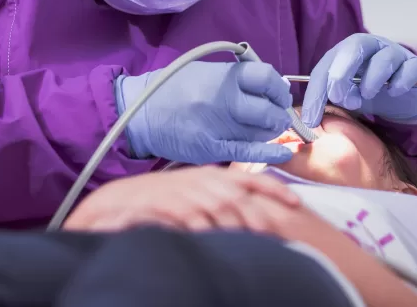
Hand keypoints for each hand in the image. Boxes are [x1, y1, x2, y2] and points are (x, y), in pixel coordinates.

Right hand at [63, 168, 301, 232]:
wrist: (119, 202)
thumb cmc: (161, 200)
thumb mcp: (195, 193)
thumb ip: (221, 199)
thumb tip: (249, 216)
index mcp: (214, 175)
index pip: (251, 177)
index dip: (275, 190)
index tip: (296, 203)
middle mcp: (203, 179)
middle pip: (240, 196)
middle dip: (259, 216)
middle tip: (276, 235)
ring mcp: (186, 191)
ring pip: (221, 207)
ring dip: (238, 225)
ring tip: (253, 242)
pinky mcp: (168, 204)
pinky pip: (194, 217)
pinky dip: (208, 228)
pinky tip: (218, 240)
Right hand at [118, 61, 293, 164]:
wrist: (141, 112)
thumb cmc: (176, 89)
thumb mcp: (207, 72)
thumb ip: (238, 78)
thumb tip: (275, 86)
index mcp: (223, 76)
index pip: (267, 78)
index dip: (278, 89)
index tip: (279, 95)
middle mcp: (223, 99)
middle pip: (267, 110)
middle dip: (278, 116)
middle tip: (277, 118)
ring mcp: (216, 125)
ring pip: (260, 133)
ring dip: (269, 133)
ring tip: (267, 131)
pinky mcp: (209, 148)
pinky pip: (245, 152)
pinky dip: (267, 153)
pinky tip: (282, 153)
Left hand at [302, 34, 416, 126]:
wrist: (405, 96)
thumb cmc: (369, 92)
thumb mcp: (346, 95)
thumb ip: (329, 100)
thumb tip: (307, 120)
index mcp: (346, 51)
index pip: (325, 67)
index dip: (315, 93)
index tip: (311, 119)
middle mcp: (370, 46)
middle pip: (352, 48)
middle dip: (341, 75)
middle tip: (341, 99)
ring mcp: (395, 53)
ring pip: (383, 58)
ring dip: (372, 79)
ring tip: (368, 95)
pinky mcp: (416, 65)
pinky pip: (409, 69)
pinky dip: (400, 82)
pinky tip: (394, 92)